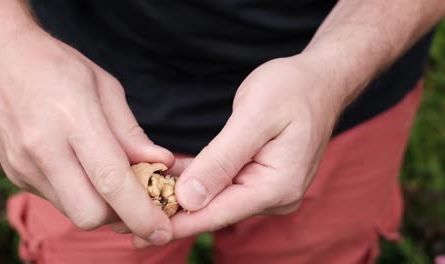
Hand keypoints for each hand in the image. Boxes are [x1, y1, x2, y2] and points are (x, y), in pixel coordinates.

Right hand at [0, 27, 173, 244]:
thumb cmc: (58, 66)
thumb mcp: (105, 88)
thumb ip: (132, 132)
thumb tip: (162, 163)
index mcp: (72, 118)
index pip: (111, 181)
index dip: (142, 212)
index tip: (163, 229)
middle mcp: (43, 148)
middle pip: (90, 214)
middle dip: (122, 216)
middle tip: (140, 196)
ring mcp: (24, 165)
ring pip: (74, 213)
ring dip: (102, 208)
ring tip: (115, 182)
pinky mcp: (15, 174)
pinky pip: (58, 201)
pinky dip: (81, 197)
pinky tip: (86, 173)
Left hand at [134, 54, 344, 246]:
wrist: (320, 82)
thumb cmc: (292, 90)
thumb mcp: (255, 117)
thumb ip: (222, 159)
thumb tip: (190, 198)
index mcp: (277, 185)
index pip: (217, 212)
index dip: (176, 221)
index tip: (137, 232)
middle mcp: (275, 196)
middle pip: (214, 210)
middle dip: (172, 212)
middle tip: (125, 219)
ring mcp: (269, 189)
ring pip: (216, 199)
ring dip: (180, 197)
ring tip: (137, 200)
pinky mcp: (261, 179)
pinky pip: (223, 185)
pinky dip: (196, 182)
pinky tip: (166, 180)